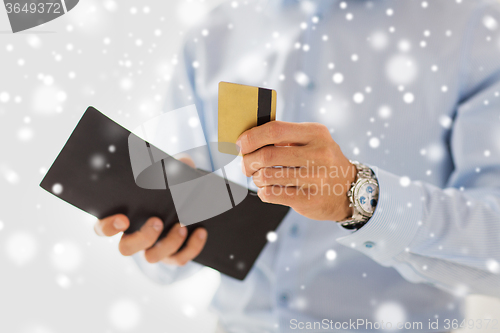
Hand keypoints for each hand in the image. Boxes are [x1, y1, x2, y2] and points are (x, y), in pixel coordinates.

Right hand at [93, 156, 207, 265]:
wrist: (189, 203)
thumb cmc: (168, 185)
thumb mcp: (169, 173)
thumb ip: (172, 166)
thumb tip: (183, 162)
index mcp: (123, 218)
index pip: (103, 228)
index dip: (108, 227)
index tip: (123, 219)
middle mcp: (134, 238)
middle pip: (126, 248)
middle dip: (142, 237)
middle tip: (157, 221)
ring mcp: (152, 249)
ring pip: (152, 257)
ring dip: (168, 243)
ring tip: (182, 225)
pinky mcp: (173, 256)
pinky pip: (179, 259)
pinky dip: (191, 247)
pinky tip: (201, 231)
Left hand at [237, 121, 355, 221]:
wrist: (350, 189)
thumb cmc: (321, 161)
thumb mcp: (312, 140)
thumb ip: (285, 136)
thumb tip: (247, 139)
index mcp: (316, 133)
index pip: (275, 130)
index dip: (252, 137)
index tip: (240, 144)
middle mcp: (319, 154)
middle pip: (267, 155)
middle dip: (248, 161)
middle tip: (246, 165)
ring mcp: (316, 178)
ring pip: (267, 176)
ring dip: (256, 178)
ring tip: (259, 178)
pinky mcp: (310, 199)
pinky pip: (272, 194)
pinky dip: (263, 192)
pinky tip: (267, 189)